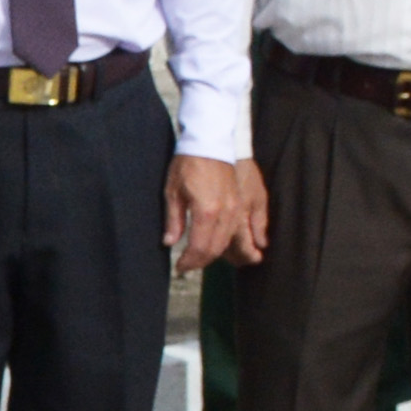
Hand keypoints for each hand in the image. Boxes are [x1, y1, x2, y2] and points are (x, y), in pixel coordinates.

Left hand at [170, 154, 265, 269]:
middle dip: (200, 261)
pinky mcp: (241, 204)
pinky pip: (236, 231)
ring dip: (213, 254)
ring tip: (198, 257)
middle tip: (186, 266)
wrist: (210, 142)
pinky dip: (227, 243)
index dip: (189, 262)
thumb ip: (173, 220)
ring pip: (228, 242)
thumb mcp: (172, 192)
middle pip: (215, 249)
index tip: (179, 267)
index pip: (200, 247)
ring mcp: (236, 208)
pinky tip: (218, 247)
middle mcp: (225, 213)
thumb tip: (169, 242)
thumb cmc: (188, 164)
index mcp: (206, 211)